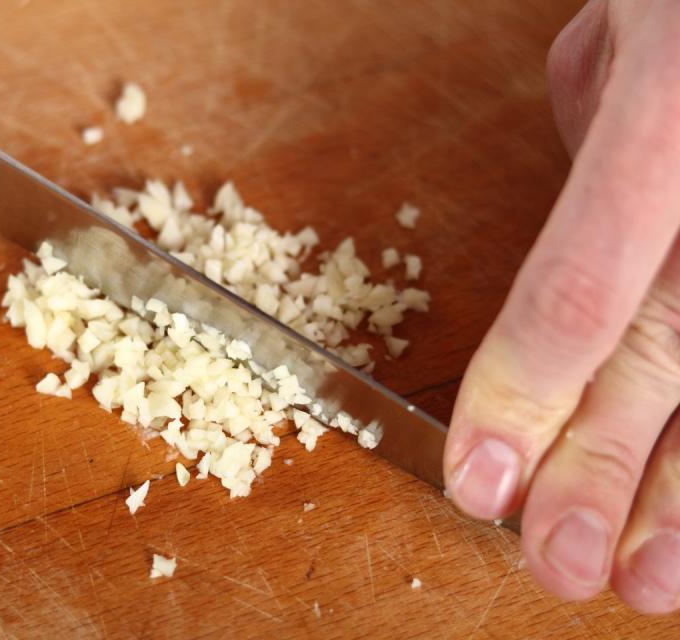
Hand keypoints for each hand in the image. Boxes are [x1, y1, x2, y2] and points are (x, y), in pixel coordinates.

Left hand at [444, 0, 679, 612]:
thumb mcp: (621, 27)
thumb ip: (594, 143)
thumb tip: (582, 250)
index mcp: (672, 107)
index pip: (580, 290)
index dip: (527, 397)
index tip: (481, 482)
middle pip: (670, 355)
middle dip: (610, 474)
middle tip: (558, 569)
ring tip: (649, 578)